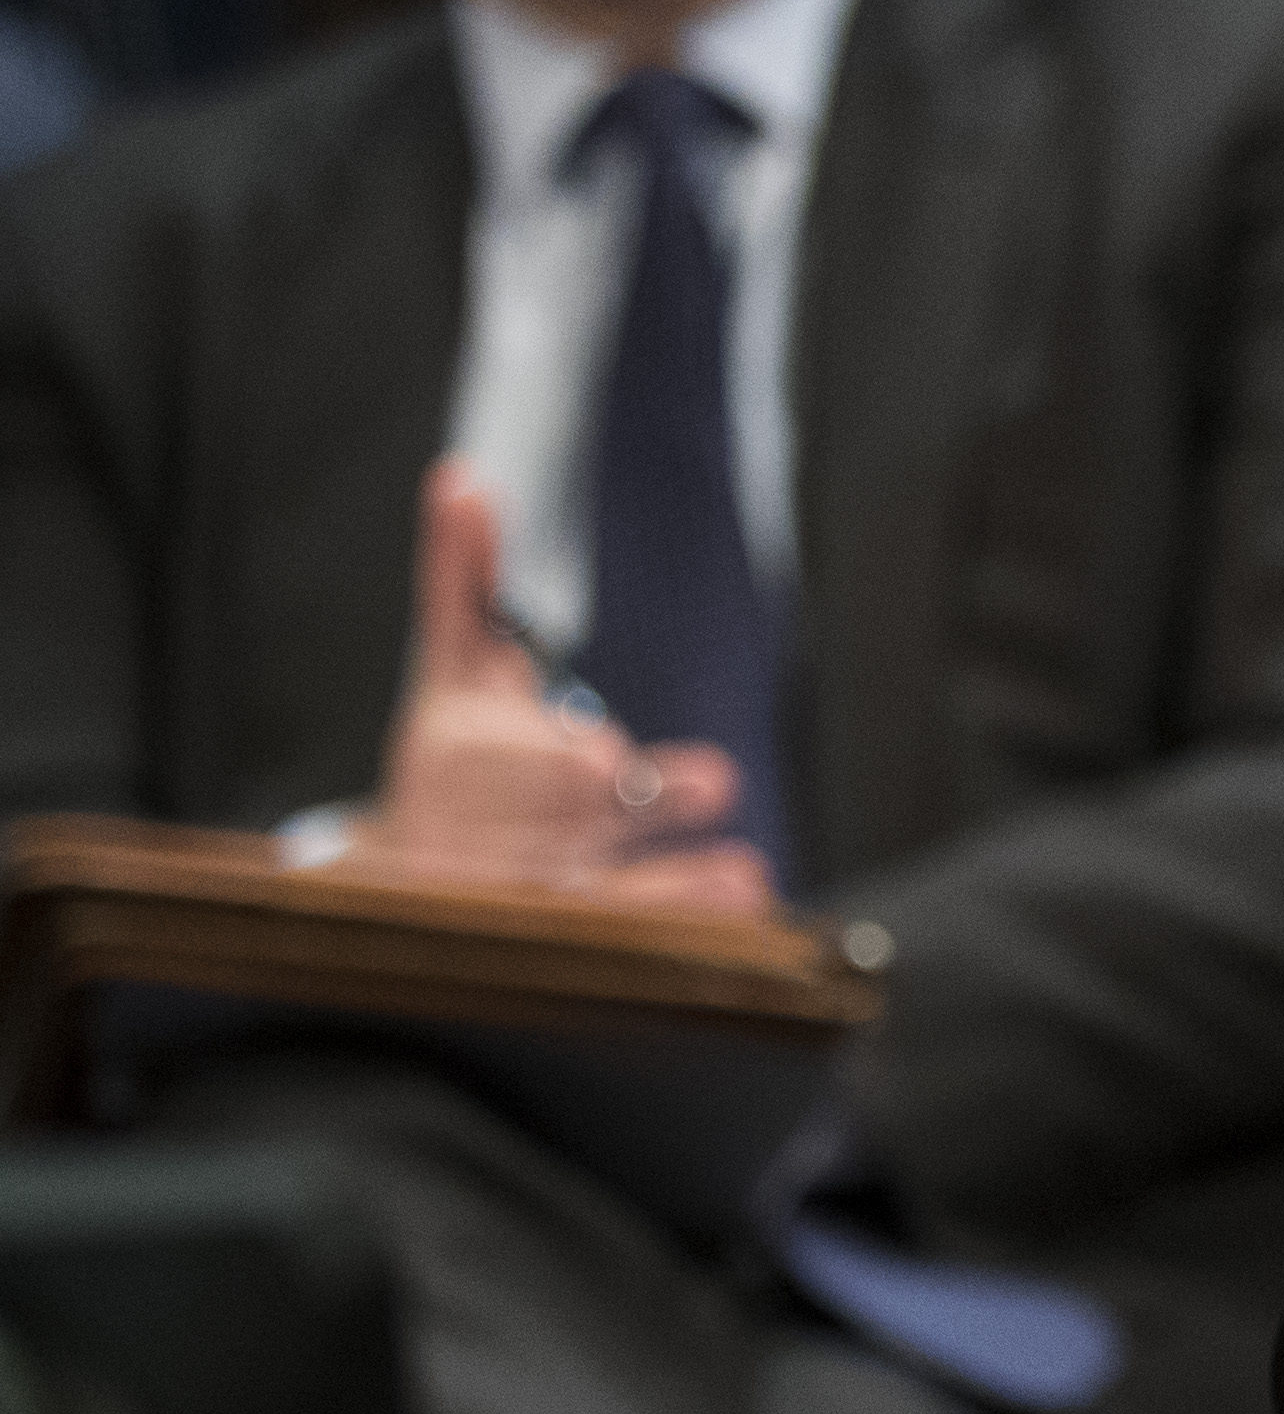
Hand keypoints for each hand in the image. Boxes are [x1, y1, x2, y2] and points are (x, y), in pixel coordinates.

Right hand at [338, 462, 773, 911]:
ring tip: (745, 876)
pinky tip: (745, 897)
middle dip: (623, 807)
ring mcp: (529, 889)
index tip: (599, 761)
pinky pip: (628, 926)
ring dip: (673, 883)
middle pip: (562, 824)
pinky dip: (682, 913)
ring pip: (599, 887)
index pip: (504, 765)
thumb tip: (461, 481)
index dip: (553, 766)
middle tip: (696, 789)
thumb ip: (460, 582)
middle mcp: (488, 830)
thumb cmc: (457, 753)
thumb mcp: (454, 668)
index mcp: (454, 759)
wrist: (408, 875)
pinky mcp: (570, 932)